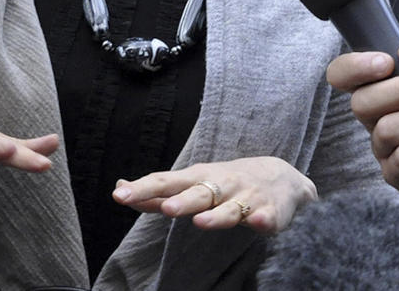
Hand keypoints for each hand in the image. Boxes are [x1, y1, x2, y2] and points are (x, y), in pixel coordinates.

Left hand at [112, 157, 317, 233]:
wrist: (280, 176)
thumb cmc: (225, 184)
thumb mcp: (192, 183)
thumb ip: (158, 192)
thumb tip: (119, 189)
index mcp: (198, 178)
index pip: (166, 182)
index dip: (143, 189)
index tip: (120, 194)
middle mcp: (220, 185)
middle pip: (197, 194)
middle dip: (181, 201)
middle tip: (165, 208)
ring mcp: (245, 198)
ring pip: (230, 209)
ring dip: (216, 216)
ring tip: (200, 222)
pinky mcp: (269, 213)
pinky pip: (265, 217)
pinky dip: (260, 220)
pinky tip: (256, 222)